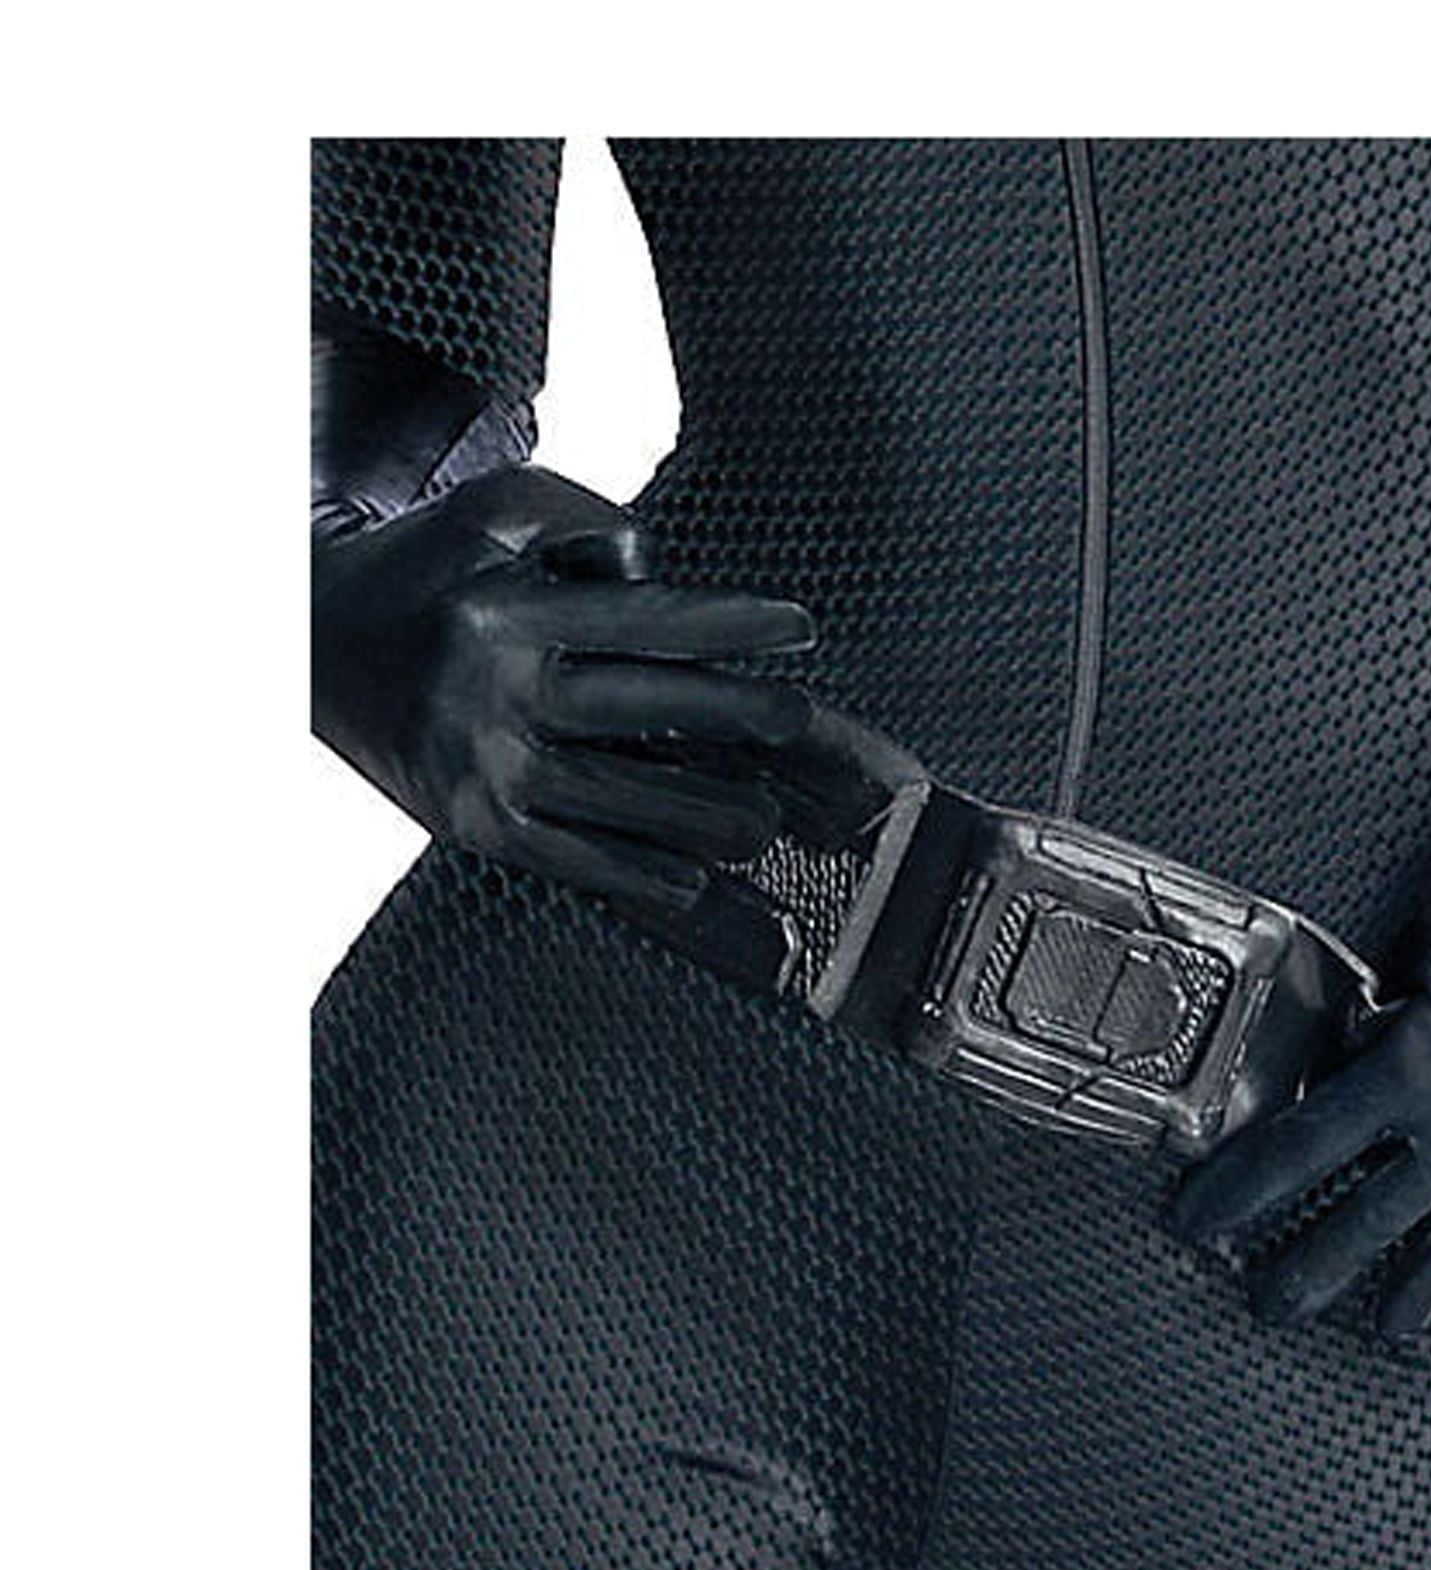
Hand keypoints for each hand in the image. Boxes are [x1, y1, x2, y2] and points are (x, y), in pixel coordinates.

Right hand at [312, 464, 816, 926]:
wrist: (310, 641)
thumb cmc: (428, 568)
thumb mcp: (496, 510)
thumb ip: (592, 523)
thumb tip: (670, 583)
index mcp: (503, 615)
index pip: (645, 621)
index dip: (732, 624)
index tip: (799, 627)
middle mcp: (493, 696)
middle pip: (644, 711)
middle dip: (736, 716)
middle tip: (801, 720)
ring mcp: (482, 771)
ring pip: (619, 802)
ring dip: (703, 814)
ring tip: (766, 820)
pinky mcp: (470, 826)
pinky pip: (571, 860)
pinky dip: (637, 872)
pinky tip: (693, 878)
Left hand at [1172, 664, 1430, 1339]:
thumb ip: (1415, 992)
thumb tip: (1390, 1022)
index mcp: (1417, 1067)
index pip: (1301, 1146)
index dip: (1242, 1190)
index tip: (1199, 1221)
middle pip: (1369, 1221)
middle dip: (1311, 1270)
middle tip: (1271, 1308)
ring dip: (1416, 1289)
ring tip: (1386, 1329)